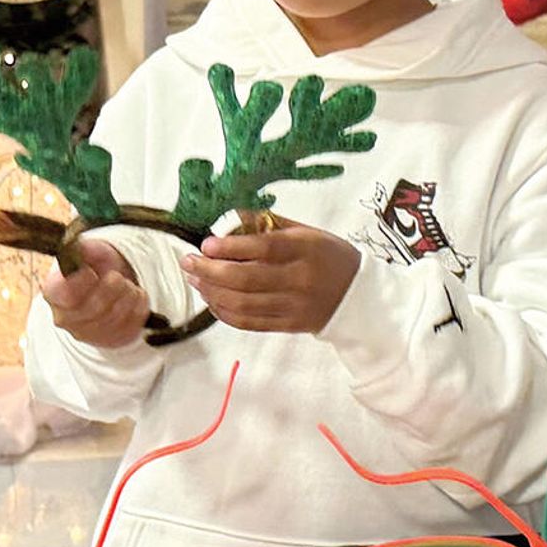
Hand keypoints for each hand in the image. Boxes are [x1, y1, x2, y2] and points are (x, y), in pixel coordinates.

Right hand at [42, 236, 150, 347]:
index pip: (64, 293)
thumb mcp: (90, 251)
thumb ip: (85, 249)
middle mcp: (65, 318)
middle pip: (94, 308)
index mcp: (54, 292)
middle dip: (113, 287)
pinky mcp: (109, 341)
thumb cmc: (95, 268)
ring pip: (114, 319)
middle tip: (118, 277)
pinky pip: (129, 328)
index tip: (93, 272)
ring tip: (128, 286)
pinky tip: (135, 298)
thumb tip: (81, 248)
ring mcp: (86, 333)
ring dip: (128, 297)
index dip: (82, 281)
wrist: (108, 287)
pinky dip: (138, 309)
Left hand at [179, 216, 360, 333]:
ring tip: (195, 279)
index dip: (231, 247)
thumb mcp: (306, 232)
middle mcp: (299, 280)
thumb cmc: (328, 256)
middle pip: (246, 280)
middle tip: (188, 261)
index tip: (206, 243)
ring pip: (243, 304)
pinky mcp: (288, 326)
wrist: (357, 295)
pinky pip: (249, 323)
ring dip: (212, 292)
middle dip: (210, 271)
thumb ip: (268, 225)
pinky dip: (224, 312)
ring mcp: (293, 306)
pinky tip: (211, 299)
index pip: (263, 249)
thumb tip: (228, 220)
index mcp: (305, 250)